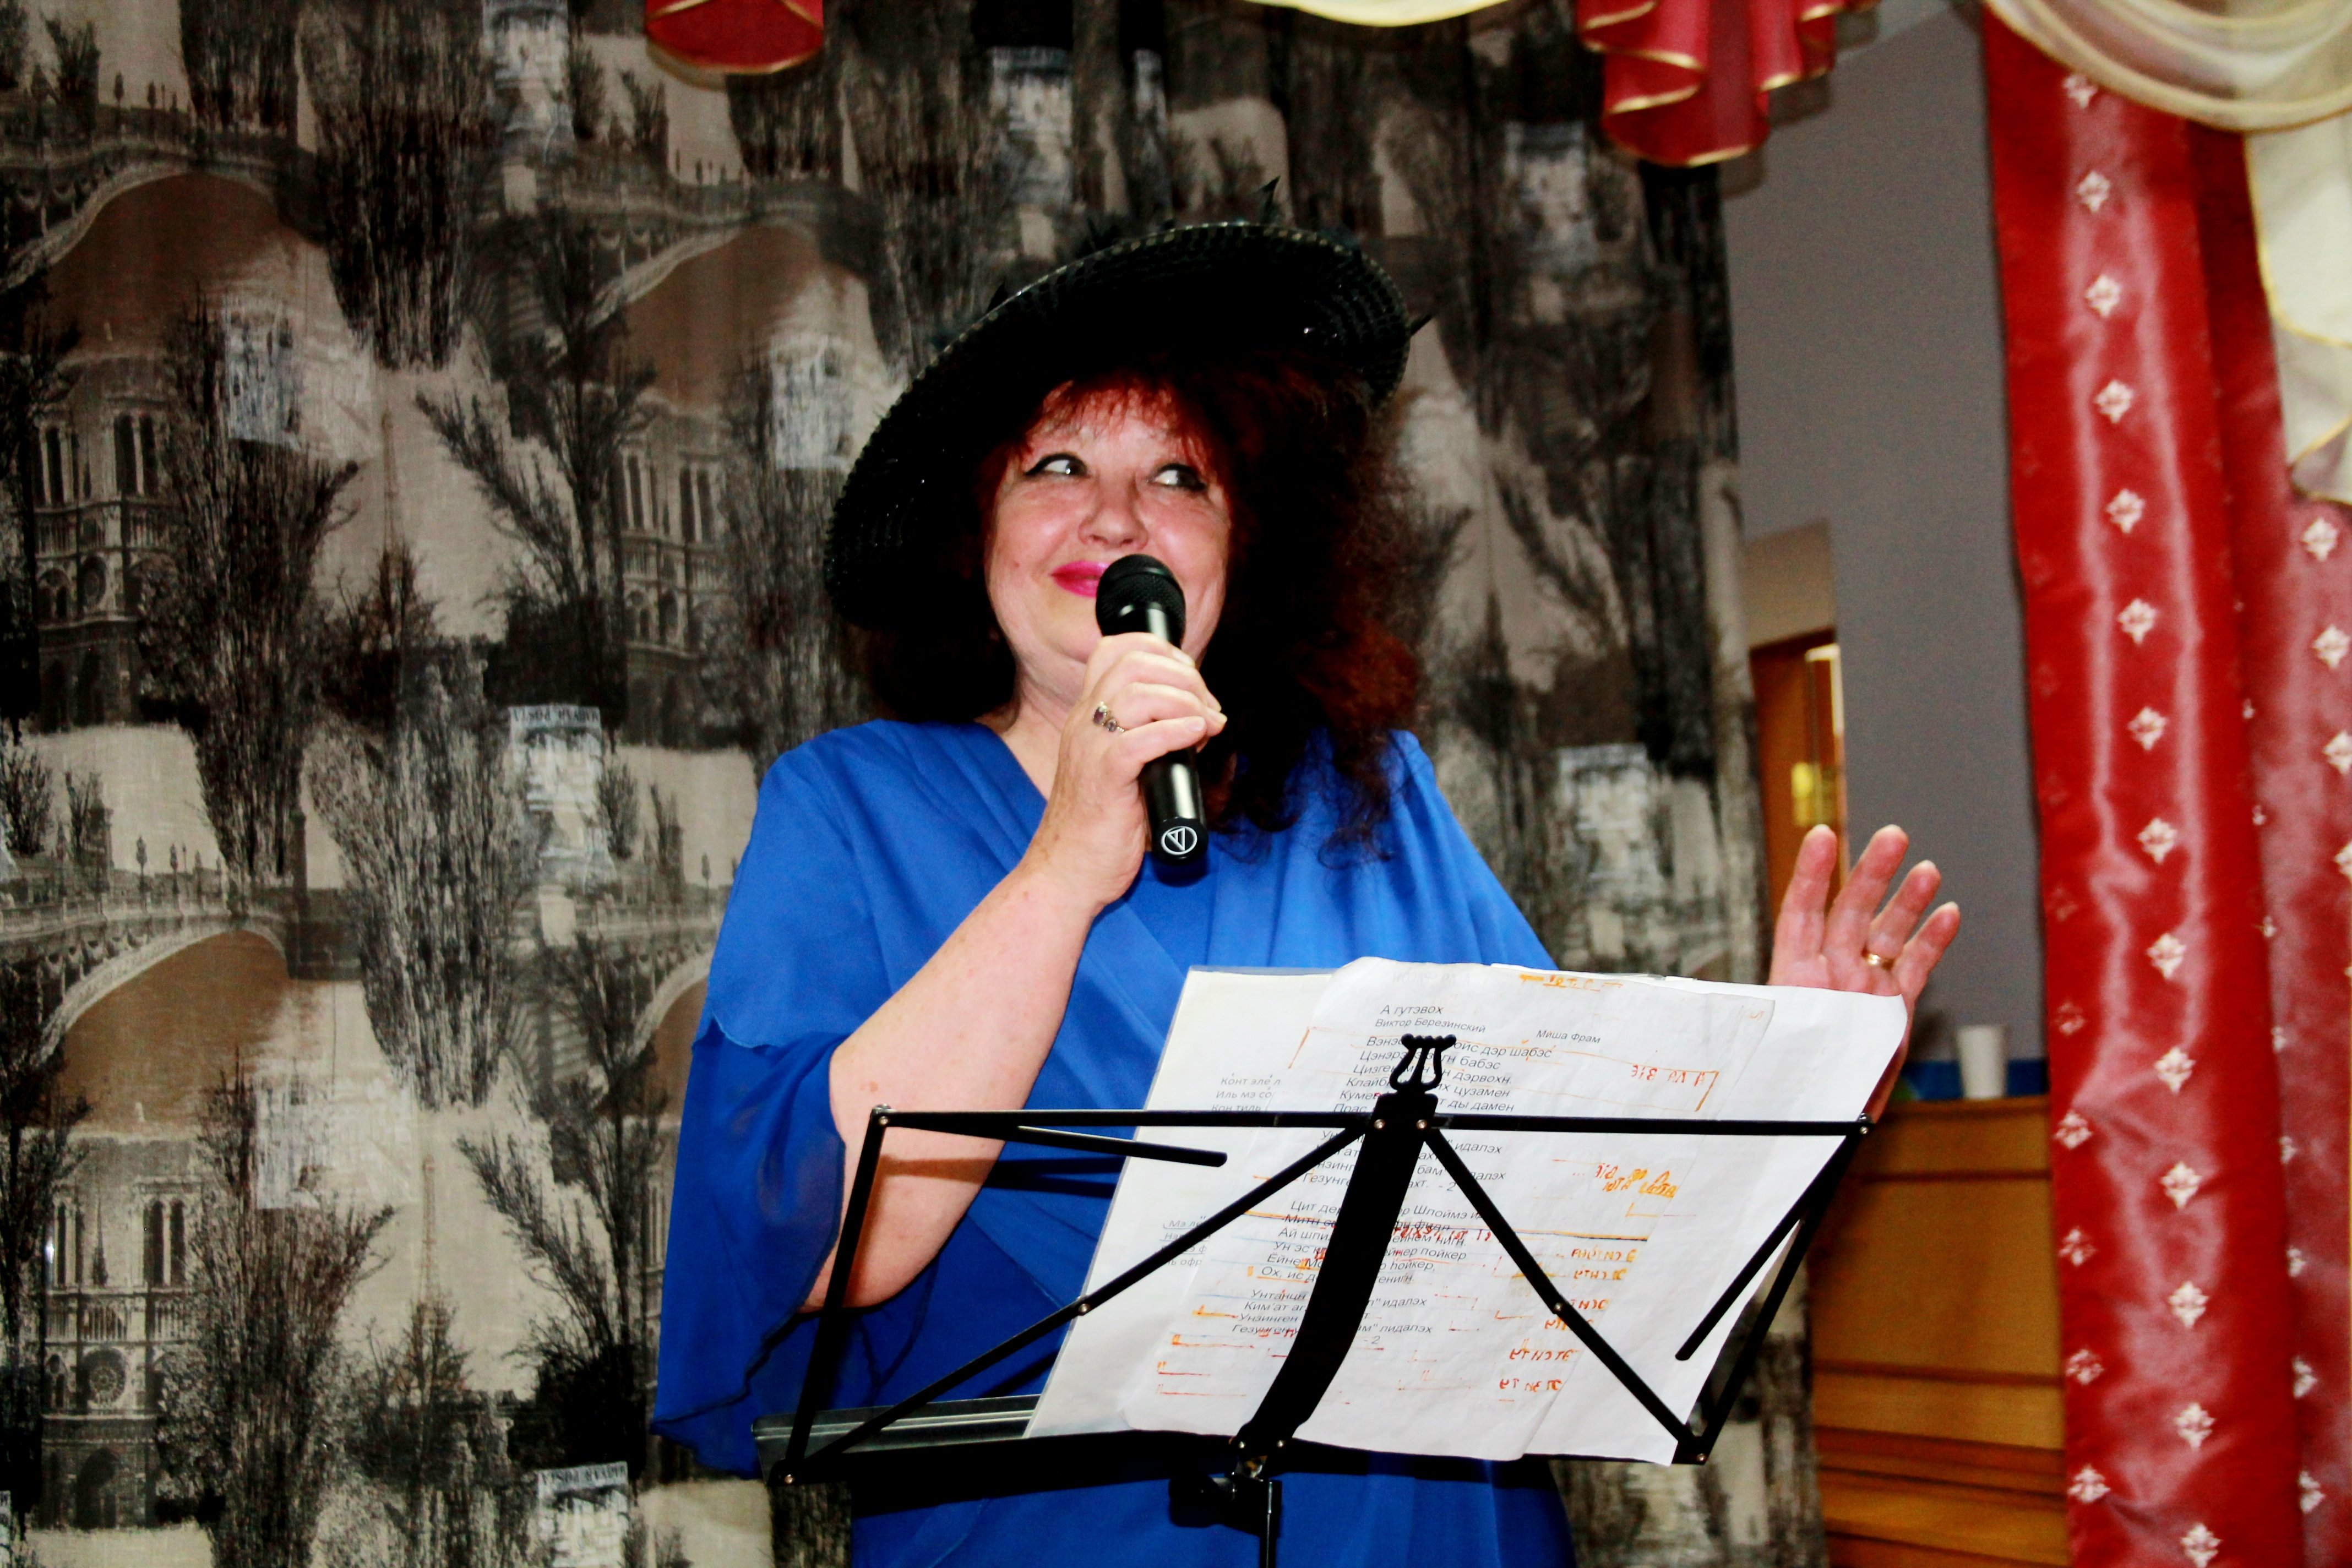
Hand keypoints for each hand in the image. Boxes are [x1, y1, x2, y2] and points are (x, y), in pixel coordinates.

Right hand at [1018, 632, 1226, 911]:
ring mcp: (1091, 749)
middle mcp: (1084, 723)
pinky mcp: (1104, 778)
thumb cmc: (1102, 825)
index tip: (1190, 679)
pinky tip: (1197, 735)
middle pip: (1133, 662)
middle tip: (1208, 707)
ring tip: (1207, 725)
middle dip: (1183, 675)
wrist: (1068, 871)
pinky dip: (1176, 730)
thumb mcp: (1126, 768)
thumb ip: (1154, 738)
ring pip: (1138, 693)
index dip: (1160, 650)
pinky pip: (1139, 739)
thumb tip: (1201, 722)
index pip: (1113, 648)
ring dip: (1186, 701)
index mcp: (1087, 715)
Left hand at [1769, 824, 1959, 1116]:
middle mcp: (1828, 974)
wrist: (1814, 1126)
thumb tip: (1782, 1012)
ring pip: (1886, 933)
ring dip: (1906, 900)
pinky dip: (1930, 941)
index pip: (1800, 914)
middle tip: (1893, 837)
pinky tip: (1948, 913)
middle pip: (1849, 912)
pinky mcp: (1891, 1007)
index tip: (1823, 836)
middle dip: (1872, 874)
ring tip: (1926, 869)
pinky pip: (1914, 967)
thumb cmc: (1784, 1091)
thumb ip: (1787, 1026)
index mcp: (1792, 978)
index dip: (1811, 875)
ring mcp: (1861, 986)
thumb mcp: (1776, 1055)